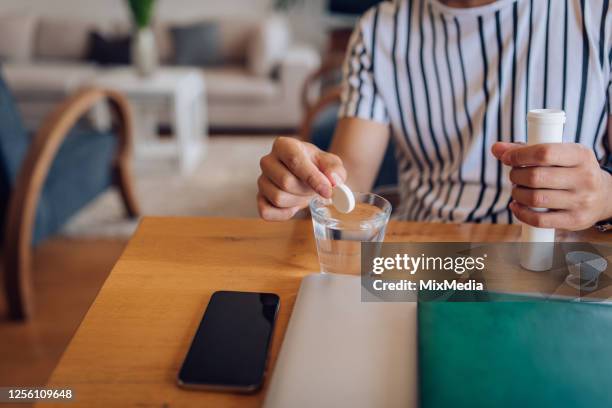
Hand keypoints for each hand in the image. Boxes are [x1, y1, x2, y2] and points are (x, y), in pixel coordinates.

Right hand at [257, 137, 346, 220]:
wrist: (309, 177)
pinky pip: (267, 212)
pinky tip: (293, 206)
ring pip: (278, 198)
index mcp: (284, 145)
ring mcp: (261, 180)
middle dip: (306, 191)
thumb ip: (335, 170)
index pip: (294, 160)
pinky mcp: (259, 197)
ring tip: (304, 194)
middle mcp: (268, 160)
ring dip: (297, 202)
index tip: (327, 191)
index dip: (312, 178)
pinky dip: (284, 214)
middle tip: (315, 189)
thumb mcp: (331, 164)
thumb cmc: (317, 167)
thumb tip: (333, 181)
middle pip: (286, 182)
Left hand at [492, 142, 611, 230]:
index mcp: (581, 155)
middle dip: (516, 176)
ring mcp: (581, 201)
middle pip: (536, 177)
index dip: (519, 155)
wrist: (602, 196)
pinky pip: (539, 220)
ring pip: (535, 199)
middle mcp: (584, 178)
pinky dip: (521, 213)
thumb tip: (496, 148)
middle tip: (514, 176)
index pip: (544, 153)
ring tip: (517, 190)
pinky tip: (516, 206)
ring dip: (517, 194)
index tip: (507, 158)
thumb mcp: (558, 154)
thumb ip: (527, 149)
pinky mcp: (574, 220)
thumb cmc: (571, 171)